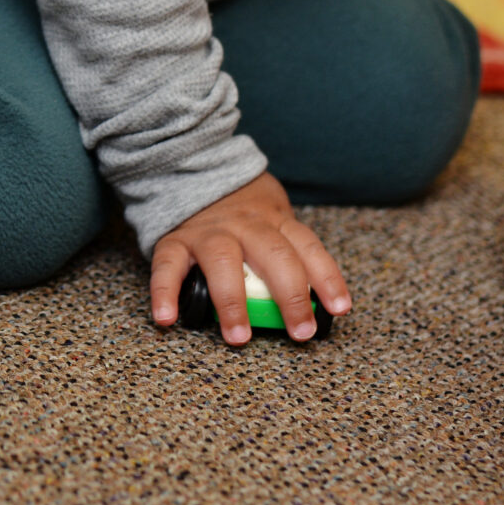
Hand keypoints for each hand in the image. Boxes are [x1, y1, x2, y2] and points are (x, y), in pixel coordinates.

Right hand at [149, 171, 349, 344]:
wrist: (192, 167)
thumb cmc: (242, 208)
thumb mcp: (272, 215)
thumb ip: (288, 250)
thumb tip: (318, 302)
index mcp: (274, 221)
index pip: (307, 247)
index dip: (326, 278)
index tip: (339, 309)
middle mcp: (245, 226)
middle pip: (274, 256)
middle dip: (290, 296)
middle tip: (300, 333)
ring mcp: (208, 232)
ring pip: (224, 262)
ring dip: (233, 301)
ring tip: (238, 336)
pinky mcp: (174, 241)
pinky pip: (168, 266)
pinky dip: (164, 292)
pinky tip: (166, 317)